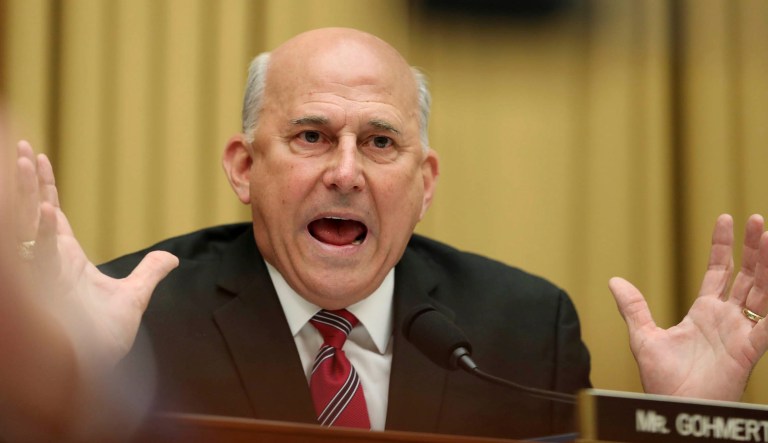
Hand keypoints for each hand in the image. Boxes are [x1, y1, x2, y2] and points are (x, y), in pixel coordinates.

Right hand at [15, 140, 178, 364]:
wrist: (96, 371)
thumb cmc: (103, 341)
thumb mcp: (132, 299)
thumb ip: (149, 273)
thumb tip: (172, 258)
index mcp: (64, 259)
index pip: (49, 212)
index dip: (41, 186)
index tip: (36, 157)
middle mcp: (49, 262)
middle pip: (31, 210)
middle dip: (23, 180)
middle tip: (20, 147)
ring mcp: (43, 274)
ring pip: (27, 226)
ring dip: (22, 193)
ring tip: (22, 159)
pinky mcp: (44, 292)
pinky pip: (40, 256)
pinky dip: (41, 233)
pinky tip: (45, 209)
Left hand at [610, 214, 767, 400]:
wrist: (674, 408)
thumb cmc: (662, 381)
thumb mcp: (643, 337)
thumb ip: (633, 308)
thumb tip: (614, 280)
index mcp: (704, 313)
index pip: (719, 272)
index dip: (723, 246)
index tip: (725, 219)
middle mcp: (727, 318)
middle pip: (747, 276)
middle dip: (754, 248)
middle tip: (758, 220)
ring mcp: (741, 332)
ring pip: (763, 291)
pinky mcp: (750, 349)